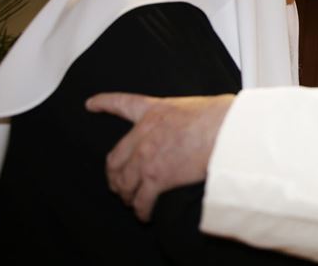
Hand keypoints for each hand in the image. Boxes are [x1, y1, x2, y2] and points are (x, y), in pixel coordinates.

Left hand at [85, 93, 234, 220]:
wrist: (227, 129)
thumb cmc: (220, 115)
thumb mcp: (193, 105)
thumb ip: (182, 117)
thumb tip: (194, 129)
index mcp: (154, 111)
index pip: (122, 103)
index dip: (103, 103)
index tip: (91, 104)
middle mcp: (144, 133)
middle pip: (115, 158)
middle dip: (114, 175)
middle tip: (117, 184)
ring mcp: (148, 157)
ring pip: (124, 182)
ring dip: (125, 194)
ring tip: (130, 202)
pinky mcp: (158, 177)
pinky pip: (142, 200)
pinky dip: (140, 210)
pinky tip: (144, 214)